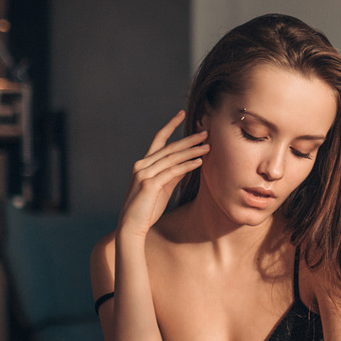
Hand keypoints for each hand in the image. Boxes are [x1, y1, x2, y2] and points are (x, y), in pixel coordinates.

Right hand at [118, 110, 208, 239]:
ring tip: (208, 147)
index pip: (159, 139)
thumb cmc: (147, 208)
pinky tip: (199, 162)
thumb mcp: (163, 188)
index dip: (170, 125)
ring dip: (192, 151)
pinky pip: (172, 171)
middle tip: (206, 132)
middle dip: (189, 139)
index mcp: (144, 164)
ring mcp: (144, 173)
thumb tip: (189, 163)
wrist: (132, 226)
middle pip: (169, 147)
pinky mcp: (149, 184)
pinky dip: (187, 166)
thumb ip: (173, 174)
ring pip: (172, 158)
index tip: (182, 114)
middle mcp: (142, 165)